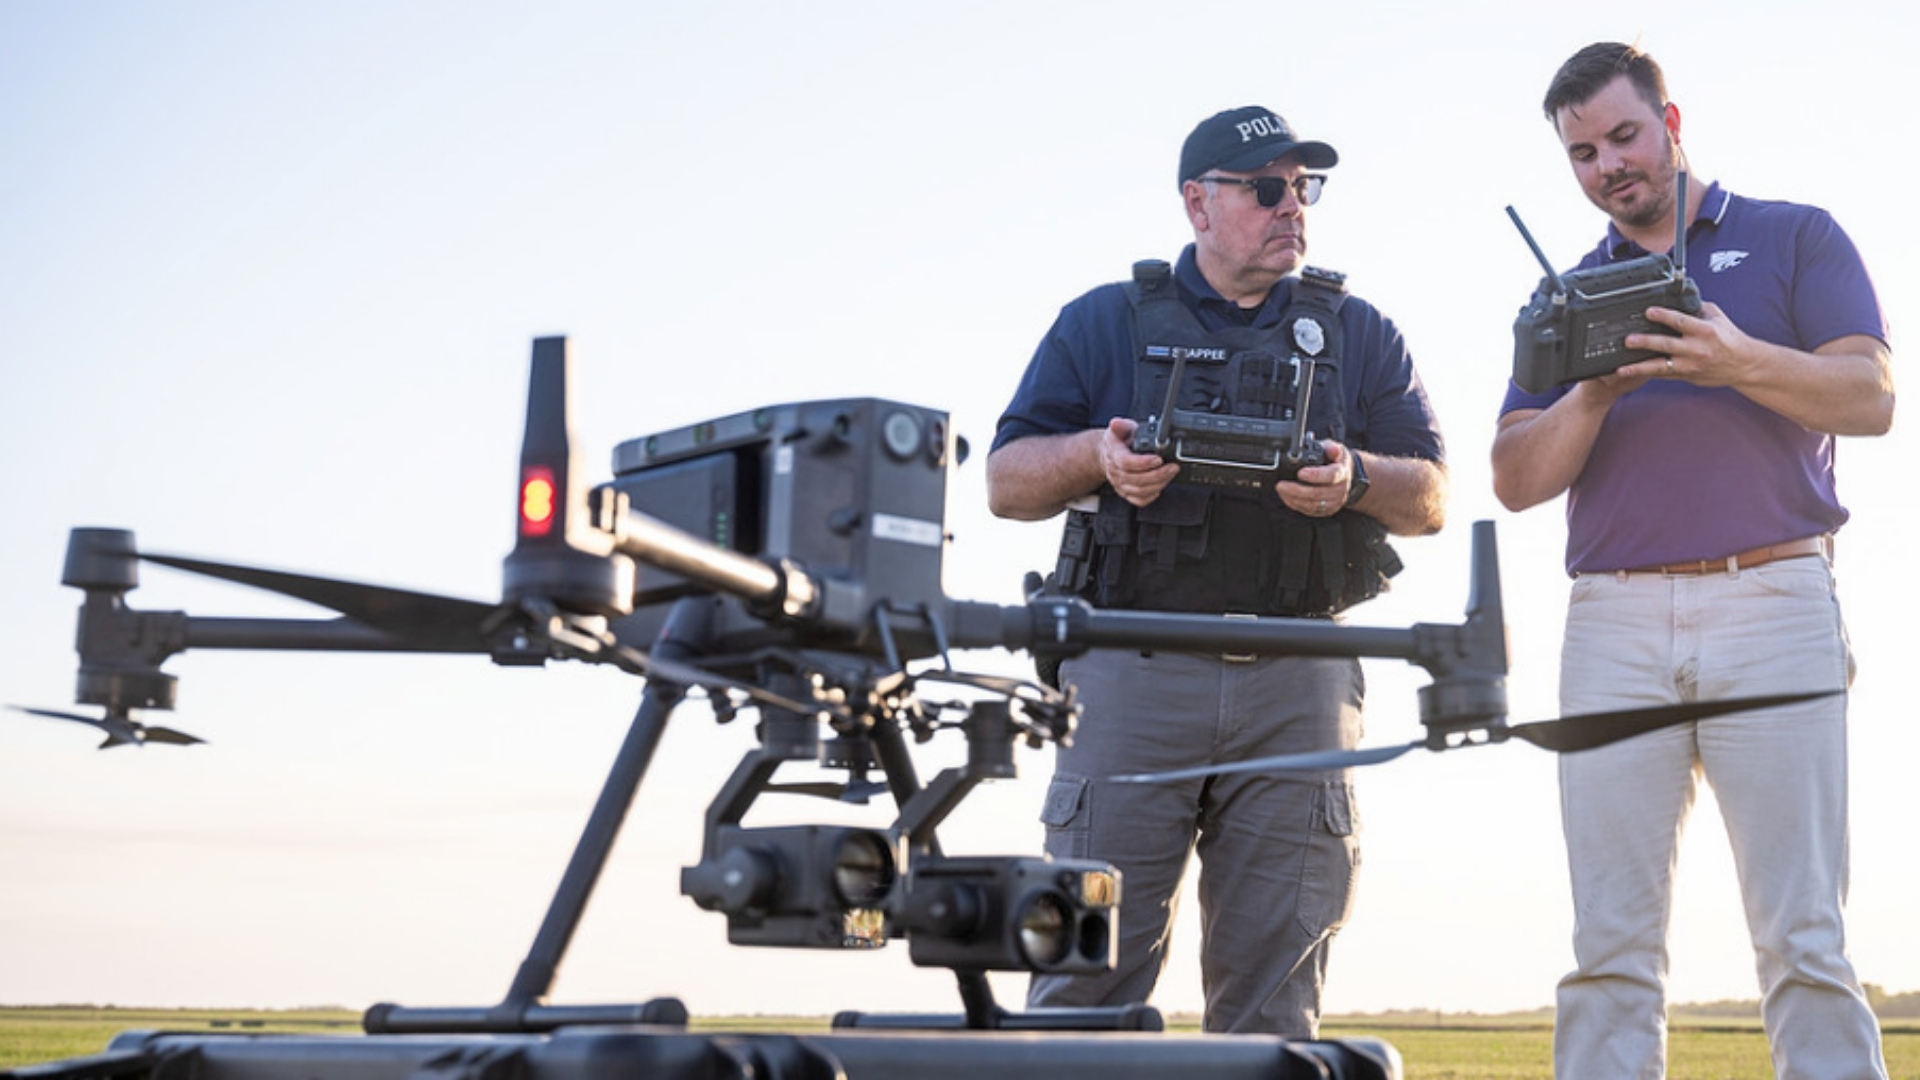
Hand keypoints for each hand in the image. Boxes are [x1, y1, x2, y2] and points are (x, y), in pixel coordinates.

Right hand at [1101, 417, 1180, 506]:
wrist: (1108, 454)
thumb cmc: (1119, 441)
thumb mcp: (1121, 428)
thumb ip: (1121, 425)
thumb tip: (1116, 422)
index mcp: (1114, 454)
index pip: (1126, 462)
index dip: (1143, 463)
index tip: (1159, 459)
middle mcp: (1115, 472)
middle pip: (1136, 479)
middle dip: (1158, 474)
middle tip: (1173, 467)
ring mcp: (1120, 484)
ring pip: (1139, 491)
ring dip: (1158, 484)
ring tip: (1171, 474)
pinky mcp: (1125, 492)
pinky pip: (1138, 500)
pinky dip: (1151, 496)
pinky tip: (1159, 488)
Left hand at [1274, 439, 1354, 516]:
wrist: (1345, 476)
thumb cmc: (1336, 461)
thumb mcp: (1335, 449)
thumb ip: (1331, 447)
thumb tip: (1332, 448)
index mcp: (1342, 472)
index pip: (1331, 476)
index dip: (1315, 475)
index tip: (1300, 473)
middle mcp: (1340, 489)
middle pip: (1318, 493)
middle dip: (1297, 490)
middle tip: (1281, 484)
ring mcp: (1334, 502)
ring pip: (1313, 504)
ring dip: (1294, 498)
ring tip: (1281, 490)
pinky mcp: (1327, 510)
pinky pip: (1310, 510)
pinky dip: (1296, 504)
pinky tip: (1287, 497)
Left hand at [1615, 301, 1749, 386]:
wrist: (1744, 365)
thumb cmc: (1729, 339)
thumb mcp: (1716, 317)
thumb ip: (1696, 308)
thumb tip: (1677, 298)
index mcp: (1705, 331)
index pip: (1681, 321)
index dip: (1664, 316)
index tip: (1648, 312)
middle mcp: (1697, 349)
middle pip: (1667, 345)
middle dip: (1646, 343)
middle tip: (1628, 340)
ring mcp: (1690, 365)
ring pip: (1661, 367)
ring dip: (1640, 368)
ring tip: (1622, 368)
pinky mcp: (1686, 376)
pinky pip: (1663, 375)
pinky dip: (1647, 374)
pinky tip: (1631, 374)